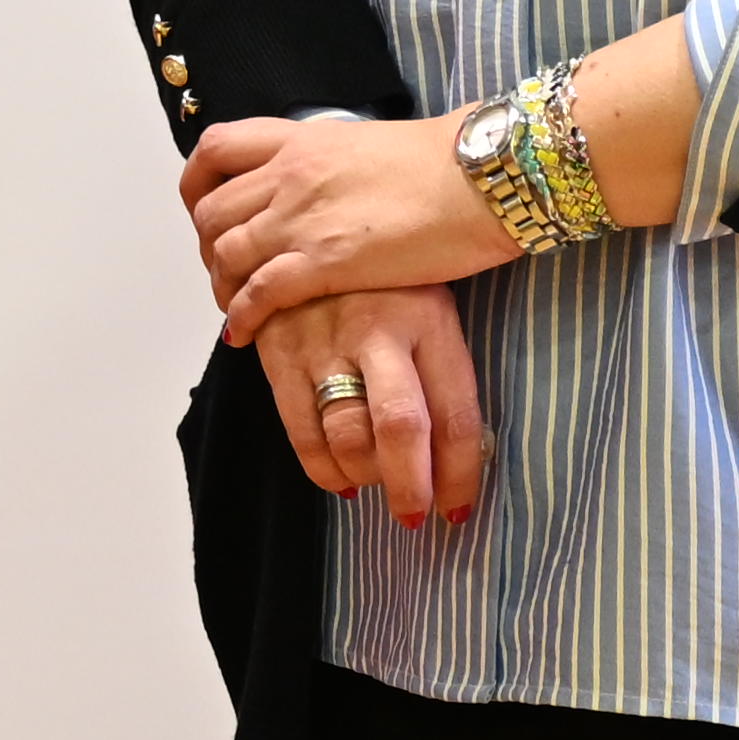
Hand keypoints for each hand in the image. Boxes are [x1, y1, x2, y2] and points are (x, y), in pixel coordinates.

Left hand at [185, 109, 517, 336]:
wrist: (488, 177)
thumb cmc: (452, 163)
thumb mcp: (373, 146)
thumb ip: (336, 162)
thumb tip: (332, 181)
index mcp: (301, 139)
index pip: (217, 150)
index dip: (199, 184)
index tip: (205, 210)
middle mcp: (289, 173)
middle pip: (211, 208)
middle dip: (206, 243)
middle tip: (224, 270)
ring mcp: (302, 217)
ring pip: (224, 250)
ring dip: (220, 283)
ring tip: (233, 305)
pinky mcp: (325, 260)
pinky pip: (259, 290)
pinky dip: (241, 314)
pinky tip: (242, 333)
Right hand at [258, 290, 488, 527]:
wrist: (310, 224)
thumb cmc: (386, 281)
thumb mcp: (431, 308)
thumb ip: (441, 372)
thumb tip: (452, 456)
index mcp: (429, 320)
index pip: (455, 414)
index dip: (460, 474)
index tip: (458, 509)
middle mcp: (377, 331)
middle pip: (400, 428)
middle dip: (410, 487)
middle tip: (413, 515)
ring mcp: (322, 341)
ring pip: (346, 434)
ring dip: (366, 477)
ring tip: (376, 484)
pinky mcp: (278, 351)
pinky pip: (300, 429)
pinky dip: (322, 469)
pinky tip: (340, 481)